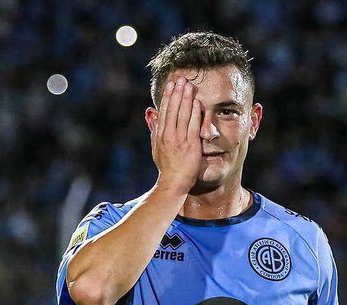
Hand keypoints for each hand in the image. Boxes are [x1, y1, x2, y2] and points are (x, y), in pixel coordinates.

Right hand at [150, 77, 202, 194]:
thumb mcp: (156, 148)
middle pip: (172, 109)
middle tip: (181, 78)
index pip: (164, 112)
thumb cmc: (166, 169)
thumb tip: (150, 114)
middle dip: (177, 92)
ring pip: (182, 114)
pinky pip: (192, 125)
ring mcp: (179, 140)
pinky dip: (194, 112)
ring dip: (185, 98)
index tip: (171, 85)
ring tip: (188, 84)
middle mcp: (168, 135)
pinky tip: (196, 102)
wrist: (172, 183)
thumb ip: (154, 131)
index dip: (168, 97)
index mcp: (160, 135)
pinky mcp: (189, 145)